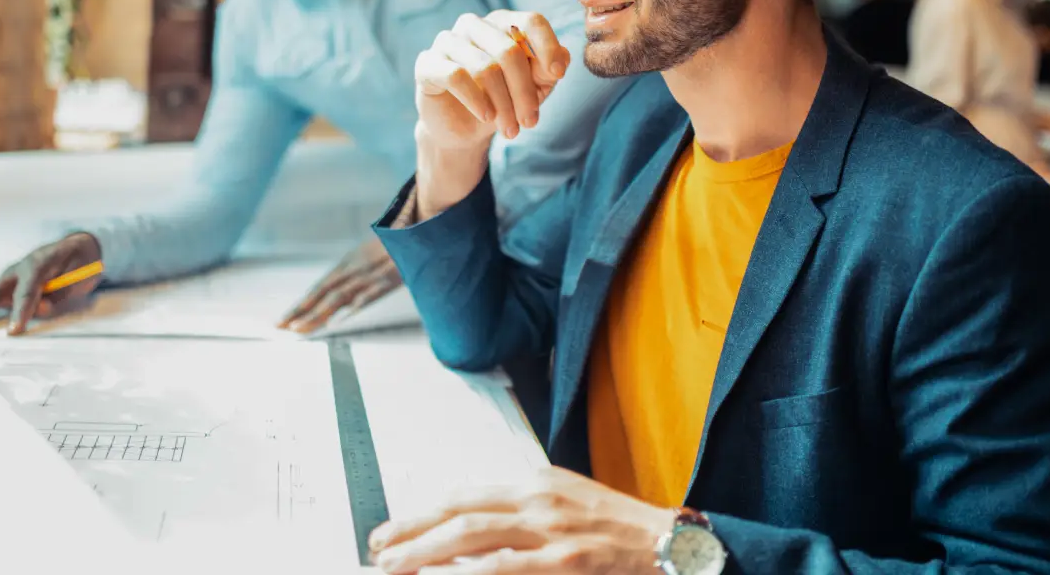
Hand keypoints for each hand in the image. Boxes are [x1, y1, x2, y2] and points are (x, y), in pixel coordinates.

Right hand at [0, 232, 103, 335]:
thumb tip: (40, 309)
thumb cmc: (80, 263)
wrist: (76, 245)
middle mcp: (18, 270)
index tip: (12, 331)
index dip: (20, 312)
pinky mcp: (6, 282)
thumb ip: (60, 294)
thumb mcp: (80, 278)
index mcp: (39, 266)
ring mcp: (9, 275)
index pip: (27, 292)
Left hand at [277, 236, 401, 333]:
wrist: (419, 224)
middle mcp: (353, 269)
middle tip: (279, 327)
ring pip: (337, 297)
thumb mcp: (372, 254)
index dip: (300, 305)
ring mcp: (369, 274)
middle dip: (299, 312)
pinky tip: (337, 322)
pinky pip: (367, 296)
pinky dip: (350, 308)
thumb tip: (345, 295)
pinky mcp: (388, 278)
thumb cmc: (397, 241)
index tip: (284, 321)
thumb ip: (357, 272)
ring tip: (299, 329)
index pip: (319, 288)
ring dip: (316, 314)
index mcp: (348, 264)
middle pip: (321, 293)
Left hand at [369, 467, 674, 573]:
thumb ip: (526, 511)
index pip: (466, 494)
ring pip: (472, 535)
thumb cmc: (622, 529)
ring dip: (426, 551)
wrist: (671, 545)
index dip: (424, 511)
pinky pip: (506, 567)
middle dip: (411, 530)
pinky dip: (468, 573)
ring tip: (394, 567)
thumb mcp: (569, 504)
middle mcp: (539, 500)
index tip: (394, 529)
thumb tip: (479, 524)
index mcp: (537, 483)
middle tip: (378, 549)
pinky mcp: (566, 562)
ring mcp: (552, 531)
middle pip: (459, 511)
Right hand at [414, 11, 569, 151]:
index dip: (547, 47)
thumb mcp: (533, 88)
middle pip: (509, 49)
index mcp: (502, 24)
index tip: (558, 75)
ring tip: (510, 129)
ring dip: (503, 104)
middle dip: (524, 92)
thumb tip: (563, 57)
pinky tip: (486, 117)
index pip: (530, 21)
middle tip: (530, 122)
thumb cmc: (502, 101)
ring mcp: (447, 41)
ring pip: (485, 67)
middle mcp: (473, 25)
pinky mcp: (427, 63)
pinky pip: (456, 75)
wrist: (463, 129)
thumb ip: (548, 71)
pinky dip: (476, 100)